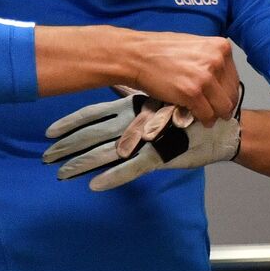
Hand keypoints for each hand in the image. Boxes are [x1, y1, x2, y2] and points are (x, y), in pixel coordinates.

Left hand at [42, 85, 244, 190]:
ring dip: (82, 163)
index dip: (70, 123)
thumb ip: (134, 95)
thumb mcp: (160, 98)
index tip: (48, 132)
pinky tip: (94, 185)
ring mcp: (148, 139)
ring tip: (61, 173)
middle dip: (68, 146)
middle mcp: (137, 121)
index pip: (94, 113)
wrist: (223, 125)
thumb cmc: (191, 112)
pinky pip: (133, 169)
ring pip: (107, 152)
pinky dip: (113, 177)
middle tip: (46, 156)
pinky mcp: (161, 156)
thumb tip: (112, 85)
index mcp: (134, 106)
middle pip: (93, 133)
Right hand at [127, 32, 241, 122]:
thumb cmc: (162, 50)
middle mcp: (217, 61)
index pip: (234, 78)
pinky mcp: (192, 93)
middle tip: (215, 111)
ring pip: (223, 107)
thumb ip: (211, 61)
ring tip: (208, 116)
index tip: (220, 98)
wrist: (136, 55)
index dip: (227, 92)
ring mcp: (205, 77)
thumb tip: (222, 82)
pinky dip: (206, 120)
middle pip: (232, 94)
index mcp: (221, 47)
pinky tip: (201, 120)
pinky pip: (207, 114)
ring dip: (217, 115)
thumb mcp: (196, 47)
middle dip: (224, 105)